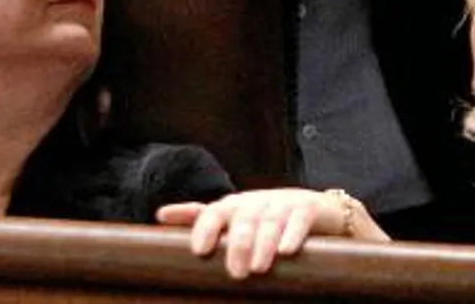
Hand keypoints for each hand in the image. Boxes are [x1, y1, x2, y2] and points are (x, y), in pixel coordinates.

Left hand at [157, 188, 385, 278]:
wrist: (315, 208)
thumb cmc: (263, 217)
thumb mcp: (232, 217)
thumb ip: (200, 217)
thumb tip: (159, 215)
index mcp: (234, 206)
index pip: (214, 212)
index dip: (206, 228)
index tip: (199, 250)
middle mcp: (256, 202)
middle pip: (244, 220)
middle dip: (238, 245)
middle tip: (235, 273)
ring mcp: (283, 202)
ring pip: (271, 221)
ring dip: (264, 244)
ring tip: (258, 268)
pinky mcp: (308, 208)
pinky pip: (300, 219)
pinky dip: (293, 233)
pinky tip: (287, 251)